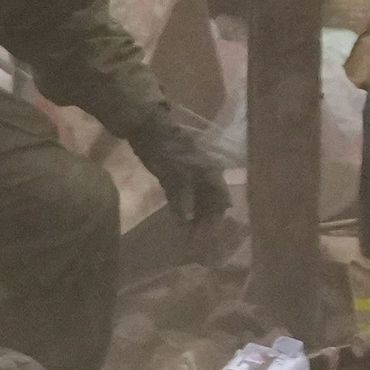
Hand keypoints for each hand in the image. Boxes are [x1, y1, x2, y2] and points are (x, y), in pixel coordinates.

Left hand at [141, 112, 236, 231]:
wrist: (148, 128)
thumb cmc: (165, 149)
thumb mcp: (174, 174)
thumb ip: (182, 197)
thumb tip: (186, 219)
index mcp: (211, 173)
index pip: (221, 202)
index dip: (215, 220)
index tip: (206, 237)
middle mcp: (206, 175)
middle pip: (211, 203)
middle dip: (205, 223)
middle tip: (194, 241)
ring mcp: (192, 175)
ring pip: (198, 201)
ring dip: (195, 218)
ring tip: (187, 236)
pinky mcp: (177, 176)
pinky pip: (185, 197)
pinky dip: (183, 209)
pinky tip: (179, 221)